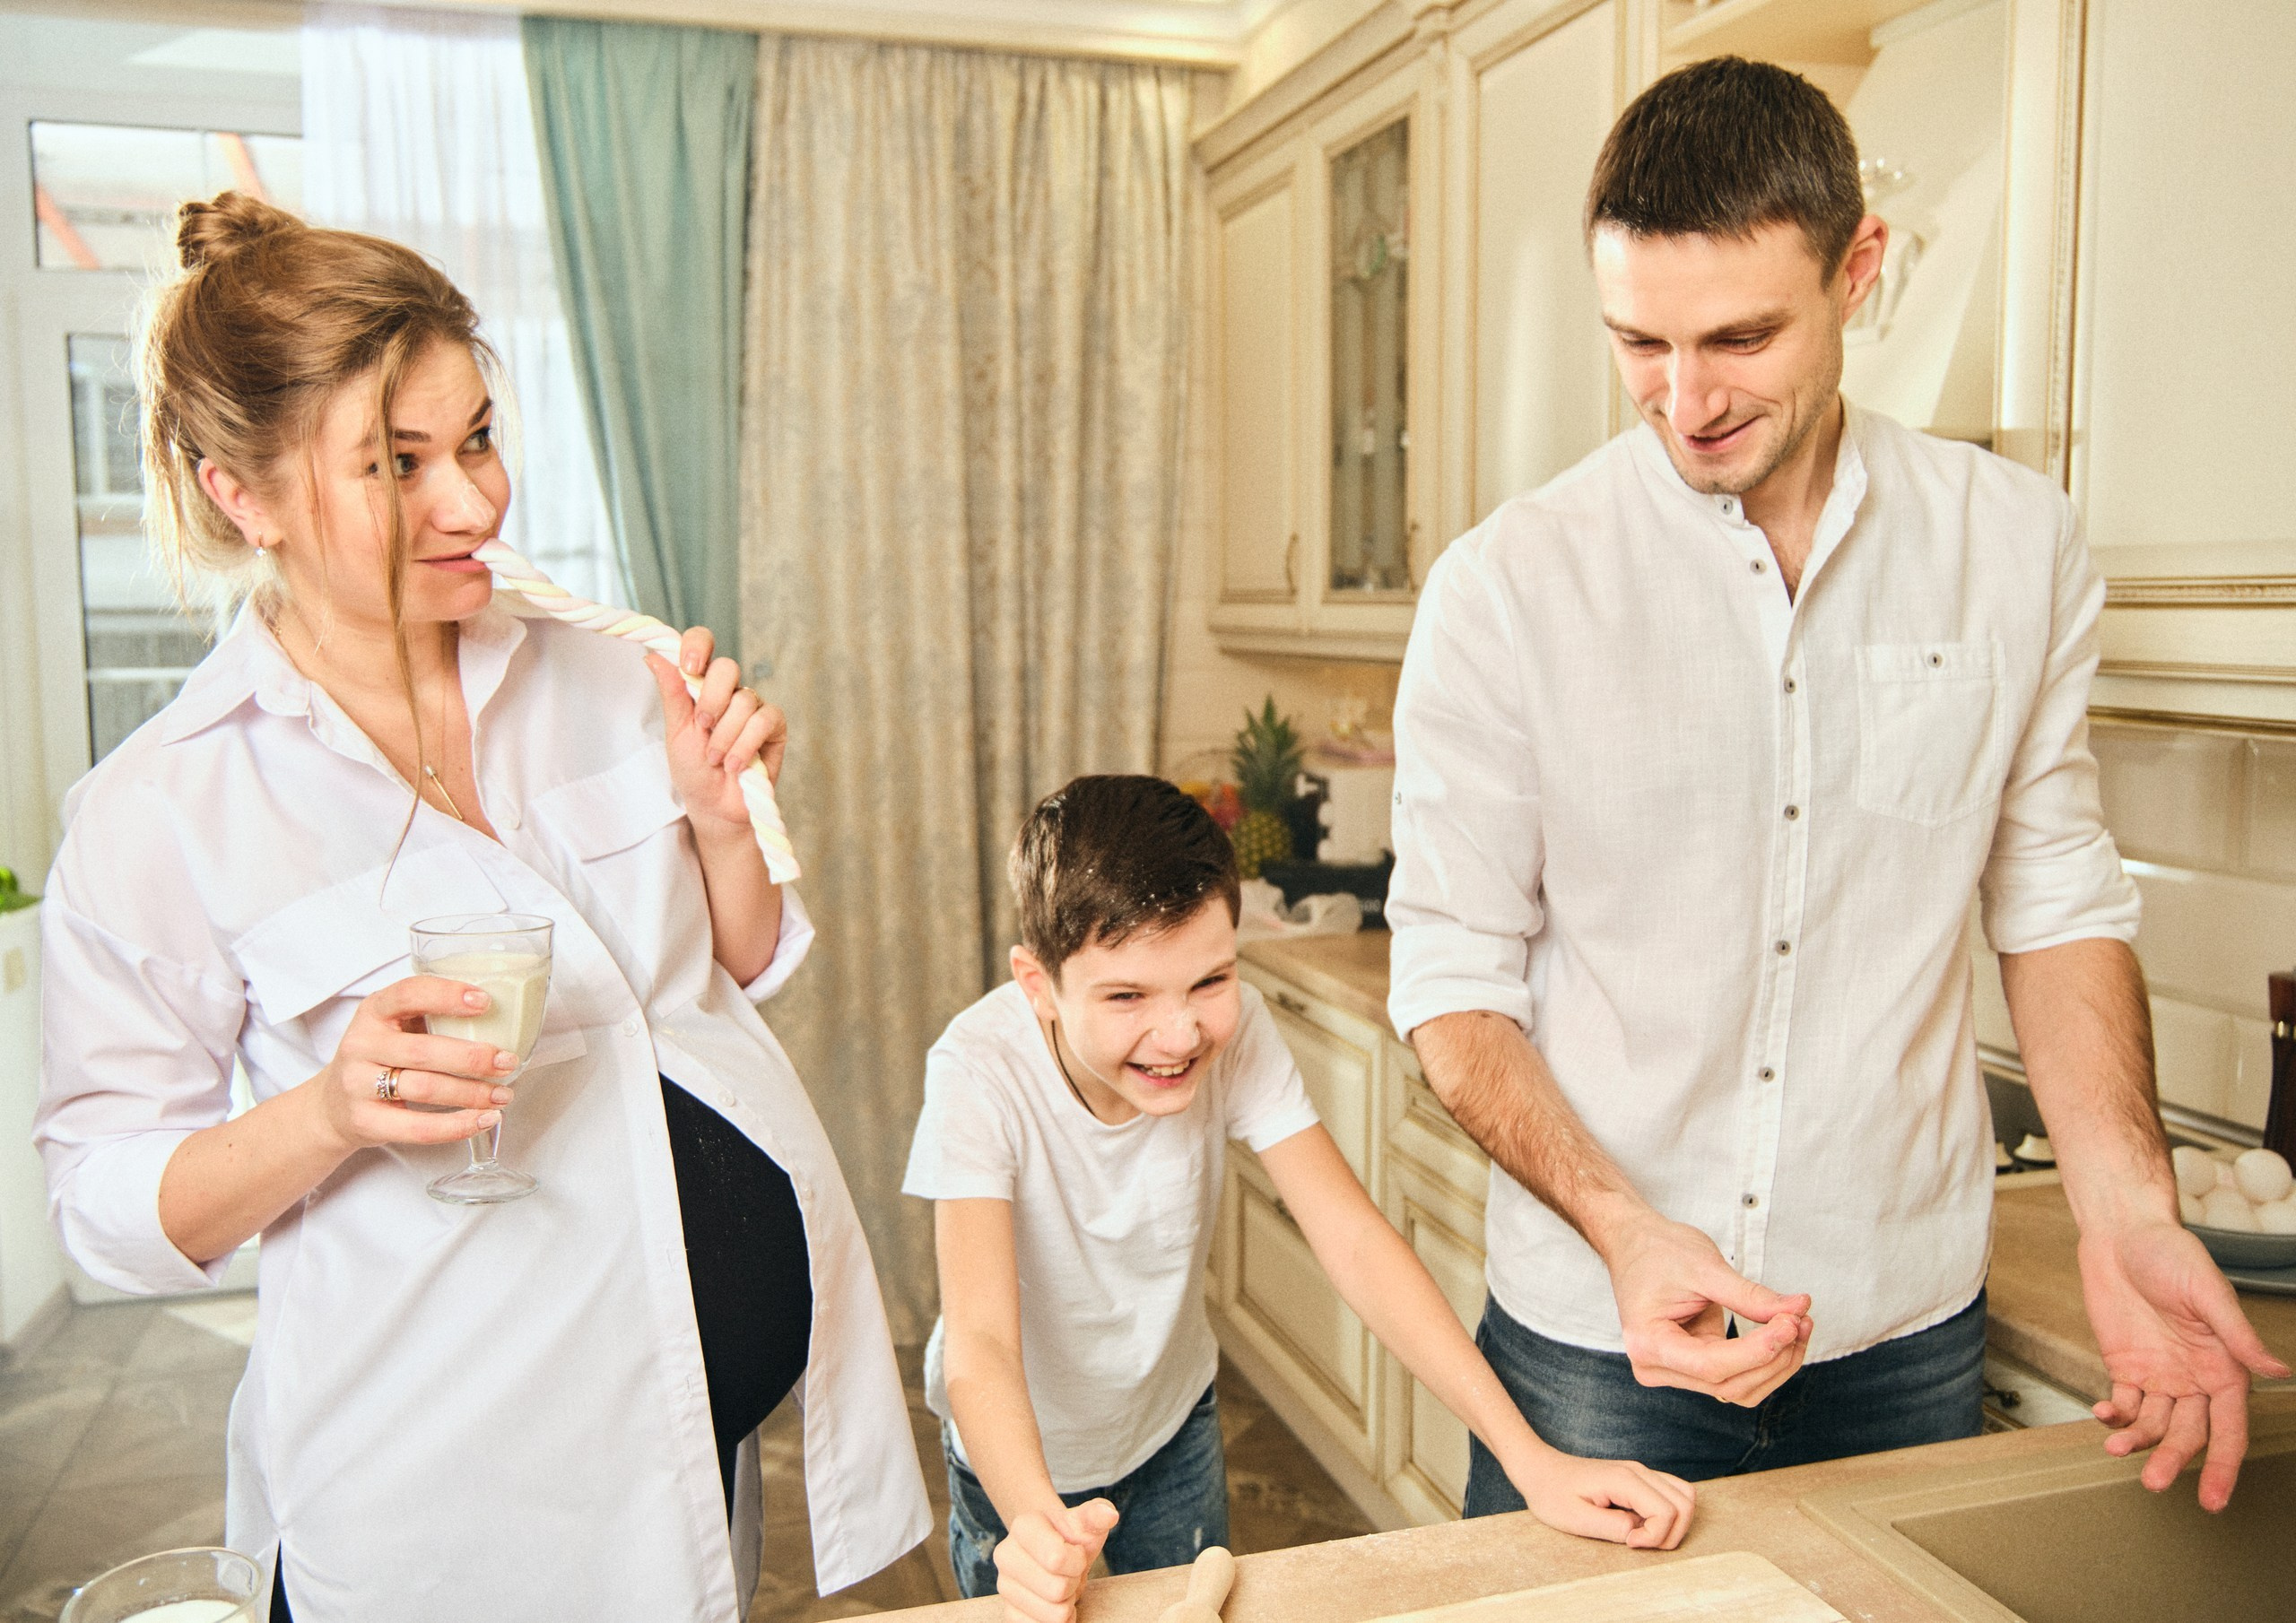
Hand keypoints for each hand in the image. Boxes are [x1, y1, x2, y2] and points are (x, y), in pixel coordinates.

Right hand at [306, 976, 515, 1152]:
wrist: (333, 1105)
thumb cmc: (381, 1057)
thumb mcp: (395, 1026)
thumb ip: (432, 1017)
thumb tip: (502, 1018)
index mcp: (374, 1011)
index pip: (408, 994)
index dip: (447, 995)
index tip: (485, 1001)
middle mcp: (361, 1044)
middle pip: (423, 1051)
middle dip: (473, 1058)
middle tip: (507, 1061)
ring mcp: (358, 1084)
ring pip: (425, 1089)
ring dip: (472, 1093)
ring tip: (503, 1094)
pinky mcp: (365, 1121)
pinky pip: (418, 1128)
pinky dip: (457, 1126)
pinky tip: (484, 1119)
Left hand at [644, 625, 787, 840]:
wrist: (715, 807)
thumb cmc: (693, 771)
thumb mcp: (676, 732)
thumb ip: (671, 694)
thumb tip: (653, 656)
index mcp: (702, 685)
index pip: (703, 644)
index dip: (698, 645)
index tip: (689, 665)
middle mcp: (730, 691)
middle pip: (727, 667)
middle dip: (711, 700)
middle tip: (702, 726)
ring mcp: (754, 707)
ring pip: (744, 700)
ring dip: (724, 736)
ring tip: (716, 759)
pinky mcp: (774, 726)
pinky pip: (764, 720)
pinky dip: (745, 745)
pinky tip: (736, 764)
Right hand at [993, 1499, 1118, 1622]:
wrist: (1053, 1551)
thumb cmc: (1071, 1537)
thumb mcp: (1085, 1523)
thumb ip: (1096, 1515)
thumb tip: (1109, 1514)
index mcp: (1022, 1526)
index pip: (1056, 1558)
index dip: (1077, 1560)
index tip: (1076, 1552)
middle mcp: (1005, 1555)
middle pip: (1056, 1589)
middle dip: (1073, 1583)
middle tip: (1070, 1572)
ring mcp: (1004, 1585)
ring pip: (1052, 1615)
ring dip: (1067, 1604)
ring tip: (1062, 1585)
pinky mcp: (1008, 1611)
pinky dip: (1057, 1620)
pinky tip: (1054, 1602)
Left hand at [1513, 1449, 1695, 1549]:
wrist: (1539, 1469)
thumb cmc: (1552, 1494)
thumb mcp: (1576, 1519)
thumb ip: (1613, 1528)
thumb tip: (1640, 1533)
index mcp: (1624, 1480)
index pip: (1667, 1511)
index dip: (1655, 1537)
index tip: (1629, 1543)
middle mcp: (1639, 1471)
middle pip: (1685, 1503)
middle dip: (1671, 1533)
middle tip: (1639, 1543)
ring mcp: (1641, 1472)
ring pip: (1685, 1495)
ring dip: (1675, 1523)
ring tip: (1644, 1536)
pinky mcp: (1638, 1478)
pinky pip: (1672, 1493)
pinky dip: (1669, 1513)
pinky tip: (1642, 1524)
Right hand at [1606, 1213, 1812, 1405]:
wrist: (1635, 1244)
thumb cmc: (1659, 1251)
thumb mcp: (1705, 1267)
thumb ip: (1750, 1296)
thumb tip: (1798, 1310)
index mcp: (1648, 1343)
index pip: (1712, 1366)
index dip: (1758, 1351)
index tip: (1792, 1322)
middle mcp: (1657, 1367)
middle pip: (1730, 1384)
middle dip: (1774, 1356)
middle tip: (1800, 1318)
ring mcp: (1674, 1371)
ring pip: (1739, 1388)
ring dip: (1776, 1363)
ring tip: (1798, 1323)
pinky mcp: (1692, 1367)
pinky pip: (1737, 1377)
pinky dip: (1765, 1360)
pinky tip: (1783, 1333)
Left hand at [2079, 1215, 2289, 1509]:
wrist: (2121, 1233)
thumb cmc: (2172, 1254)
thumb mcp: (2208, 1292)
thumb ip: (2238, 1335)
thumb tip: (2277, 1369)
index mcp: (2224, 1367)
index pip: (2229, 1428)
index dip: (2224, 1466)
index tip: (2215, 1500)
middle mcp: (2194, 1378)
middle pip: (2188, 1434)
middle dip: (2174, 1460)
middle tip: (2156, 1483)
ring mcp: (2159, 1375)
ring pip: (2153, 1425)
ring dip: (2138, 1442)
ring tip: (2118, 1450)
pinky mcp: (2126, 1365)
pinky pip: (2123, 1403)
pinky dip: (2114, 1415)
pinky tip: (2104, 1416)